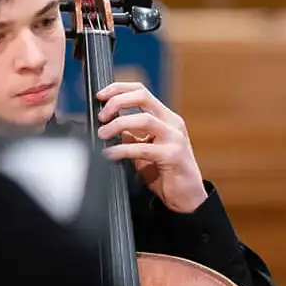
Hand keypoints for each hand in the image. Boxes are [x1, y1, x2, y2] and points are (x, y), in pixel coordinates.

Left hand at [96, 82, 207, 213]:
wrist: (186, 196)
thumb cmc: (164, 171)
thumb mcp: (143, 148)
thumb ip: (129, 135)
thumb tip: (106, 124)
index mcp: (165, 118)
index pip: (141, 91)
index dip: (119, 89)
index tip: (100, 95)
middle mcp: (172, 123)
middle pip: (143, 97)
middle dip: (117, 102)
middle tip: (101, 116)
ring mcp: (175, 138)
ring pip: (145, 119)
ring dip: (118, 124)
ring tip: (102, 134)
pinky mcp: (173, 156)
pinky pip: (143, 148)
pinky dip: (122, 149)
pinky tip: (110, 154)